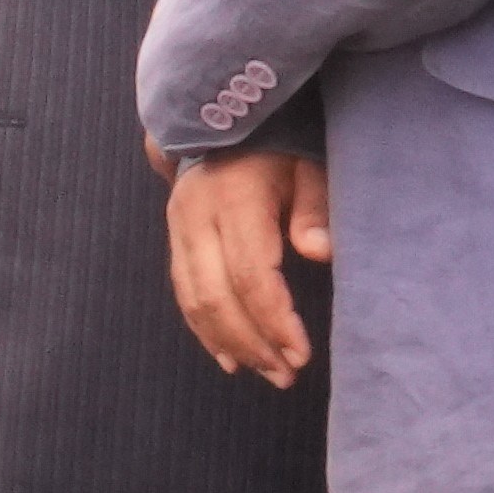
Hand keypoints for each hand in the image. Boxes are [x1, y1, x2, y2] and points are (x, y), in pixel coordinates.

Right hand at [163, 141, 328, 385]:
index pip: (251, 274)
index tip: (302, 353)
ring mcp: (178, 229)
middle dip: (253, 342)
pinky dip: (205, 331)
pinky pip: (184, 294)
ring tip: (267, 372)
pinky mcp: (174, 239)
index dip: (275, 320)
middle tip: (287, 374)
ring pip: (195, 301)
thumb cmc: (281, 145)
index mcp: (234, 199)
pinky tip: (231, 357)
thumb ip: (316, 208)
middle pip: (216, 297)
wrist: (227, 118)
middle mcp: (196, 216)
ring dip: (230, 343)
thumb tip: (319, 254)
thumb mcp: (309, 165)